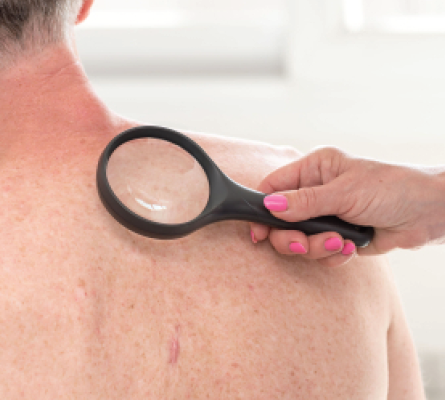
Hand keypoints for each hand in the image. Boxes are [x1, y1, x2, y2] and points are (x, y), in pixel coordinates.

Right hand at [250, 147, 444, 266]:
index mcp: (314, 170)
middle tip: (305, 245)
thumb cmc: (393, 188)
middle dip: (293, 237)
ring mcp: (326, 215)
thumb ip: (305, 202)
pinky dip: (332, 255)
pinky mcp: (337, 235)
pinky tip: (350, 247)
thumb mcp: (345, 192)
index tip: (259, 232)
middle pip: (281, 220)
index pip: (273, 188)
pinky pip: (320, 252)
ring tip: (341, 243)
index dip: (263, 210)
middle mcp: (315, 192)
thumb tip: (270, 205)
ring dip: (317, 247)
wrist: (428, 213)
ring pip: (300, 239)